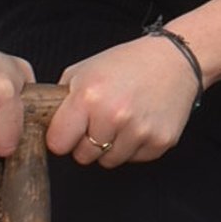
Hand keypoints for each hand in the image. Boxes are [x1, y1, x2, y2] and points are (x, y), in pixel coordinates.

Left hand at [47, 33, 202, 168]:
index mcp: (88, 95)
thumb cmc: (128, 63)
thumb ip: (62, 98)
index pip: (58, 144)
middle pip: (83, 157)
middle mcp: (113, 115)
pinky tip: (140, 122)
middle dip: (87, 143)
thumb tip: (44, 124)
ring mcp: (139, 131)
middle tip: (100, 121)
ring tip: (122, 119)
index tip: (70, 129)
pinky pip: (134, 160)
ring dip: (111, 146)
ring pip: (109, 161)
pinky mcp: (160, 142)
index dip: (62, 137)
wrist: (176, 60)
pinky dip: (134, 146)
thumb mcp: (85, 70)